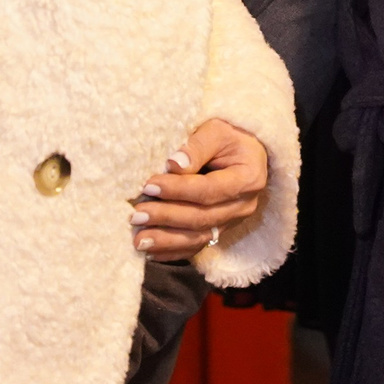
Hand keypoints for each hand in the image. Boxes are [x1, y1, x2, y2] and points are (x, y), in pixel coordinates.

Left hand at [128, 119, 269, 260]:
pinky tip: (151, 252)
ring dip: (166, 240)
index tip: (149, 186)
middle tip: (137, 216)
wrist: (245, 151)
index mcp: (247, 179)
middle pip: (202, 217)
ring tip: (139, 240)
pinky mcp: (221, 230)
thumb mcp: (217, 130)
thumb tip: (173, 165)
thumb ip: (197, 146)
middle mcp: (243, 205)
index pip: (208, 190)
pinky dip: (173, 251)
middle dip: (166, 217)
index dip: (178, 190)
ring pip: (198, 237)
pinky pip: (196, 245)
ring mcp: (233, 221)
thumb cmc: (230, 137)